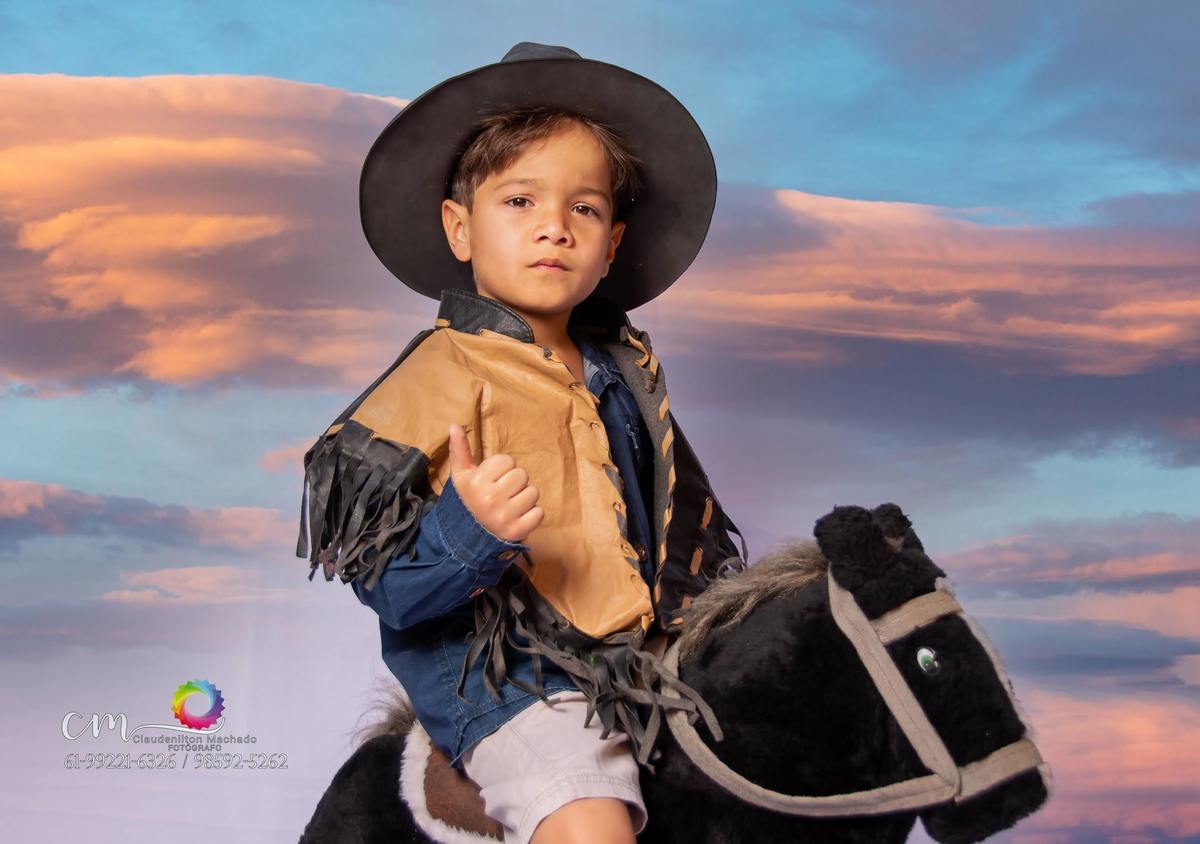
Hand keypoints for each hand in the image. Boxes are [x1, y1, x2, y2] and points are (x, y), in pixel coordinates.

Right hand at [447, 423, 543, 544]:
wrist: (467, 536)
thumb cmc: (467, 500)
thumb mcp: (460, 475)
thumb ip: (460, 450)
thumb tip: (454, 425)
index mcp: (477, 482)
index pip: (507, 461)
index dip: (502, 469)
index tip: (492, 481)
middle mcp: (490, 499)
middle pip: (522, 475)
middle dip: (514, 483)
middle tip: (502, 494)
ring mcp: (504, 516)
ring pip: (533, 492)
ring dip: (525, 498)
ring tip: (510, 505)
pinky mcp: (517, 531)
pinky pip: (539, 512)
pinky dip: (532, 515)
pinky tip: (517, 517)